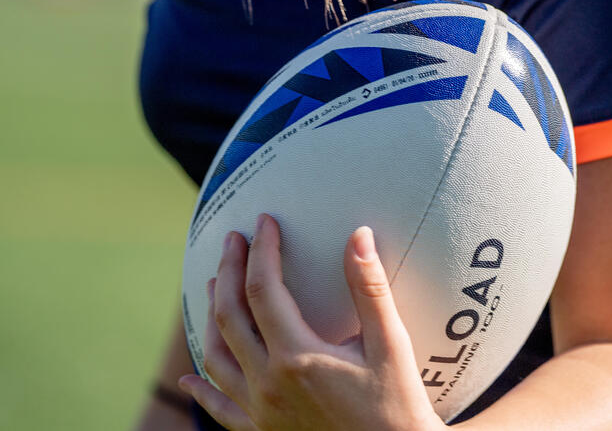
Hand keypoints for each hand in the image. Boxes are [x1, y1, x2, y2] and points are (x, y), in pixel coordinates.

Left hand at [179, 214, 445, 430]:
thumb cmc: (398, 406)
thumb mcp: (390, 344)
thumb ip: (369, 289)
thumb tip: (359, 235)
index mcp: (297, 356)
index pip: (265, 289)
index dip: (262, 251)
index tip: (265, 222)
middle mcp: (268, 383)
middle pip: (230, 316)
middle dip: (229, 271)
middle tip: (233, 240)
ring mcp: (260, 412)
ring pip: (215, 357)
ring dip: (210, 317)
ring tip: (214, 285)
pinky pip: (220, 409)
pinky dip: (201, 389)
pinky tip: (190, 378)